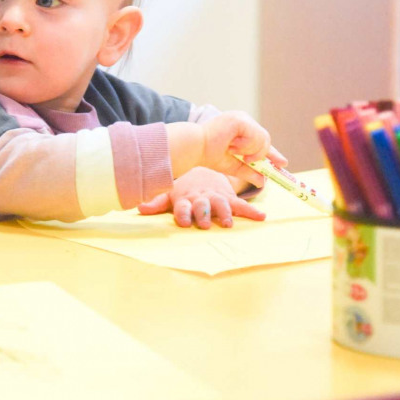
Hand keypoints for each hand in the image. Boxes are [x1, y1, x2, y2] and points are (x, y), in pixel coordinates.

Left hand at [137, 167, 265, 228]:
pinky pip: (242, 205)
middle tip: (205, 225)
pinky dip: (251, 211)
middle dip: (204, 215)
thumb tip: (139, 207)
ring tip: (228, 223)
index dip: (183, 214)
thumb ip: (157, 203)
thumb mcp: (170, 195)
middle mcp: (202, 197)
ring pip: (221, 205)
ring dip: (224, 213)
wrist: (203, 174)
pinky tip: (261, 217)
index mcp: (186, 198)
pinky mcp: (230, 199)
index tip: (183, 223)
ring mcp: (216, 197)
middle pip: (202, 206)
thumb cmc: (185, 190)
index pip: (183, 207)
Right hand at [169, 111, 271, 184]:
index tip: (282, 164)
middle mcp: (243, 120)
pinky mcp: (240, 120)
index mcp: (240, 128)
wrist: (196, 148)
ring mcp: (242, 118)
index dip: (272, 153)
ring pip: (262, 139)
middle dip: (262, 154)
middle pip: (265, 139)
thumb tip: (263, 182)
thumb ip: (249, 172)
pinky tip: (232, 146)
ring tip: (233, 151)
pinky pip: (255, 137)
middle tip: (246, 160)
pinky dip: (246, 146)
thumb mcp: (234, 166)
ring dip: (250, 151)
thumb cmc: (209, 155)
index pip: (262, 140)